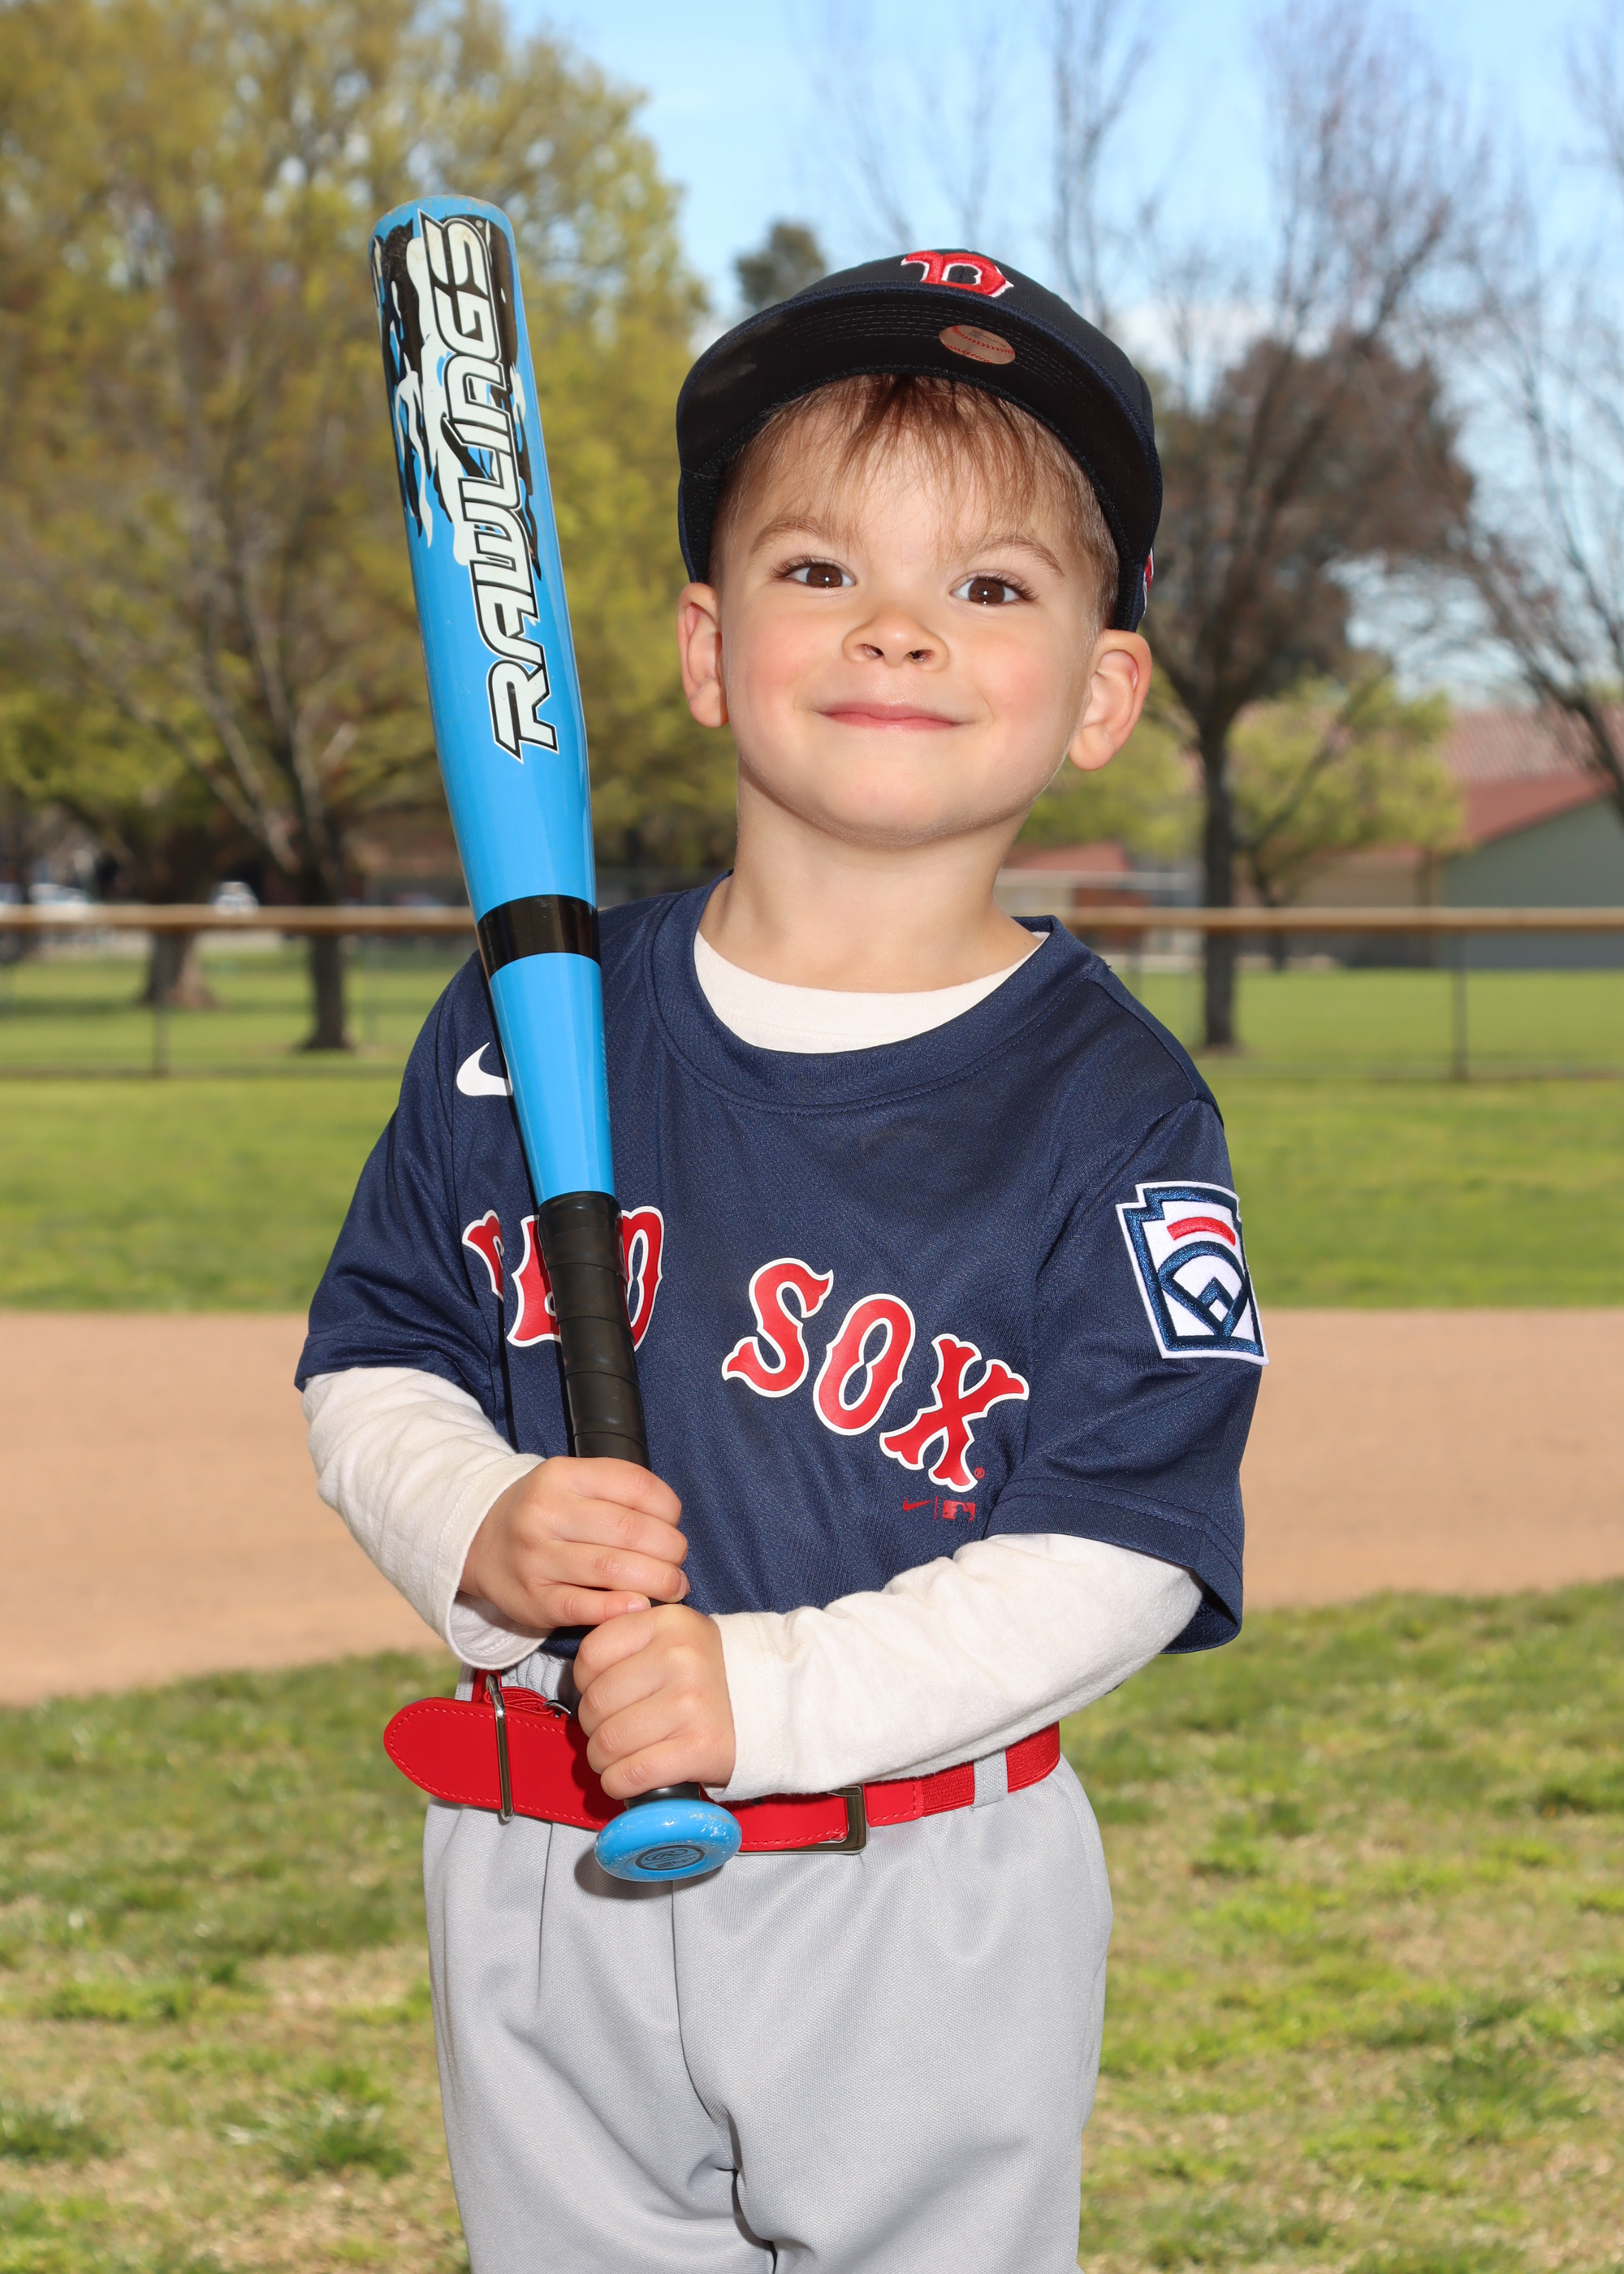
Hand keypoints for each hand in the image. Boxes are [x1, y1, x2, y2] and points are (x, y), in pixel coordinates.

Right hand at [459, 1457, 688, 1635]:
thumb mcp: (571, 1483)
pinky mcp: (533, 1600)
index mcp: (562, 1475)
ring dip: (656, 1581)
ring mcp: (536, 1558)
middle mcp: (546, 1513)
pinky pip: (584, 1607)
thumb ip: (617, 1493)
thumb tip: (671, 1526)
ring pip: (612, 1569)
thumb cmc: (544, 1513)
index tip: (674, 1524)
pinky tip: (641, 1607)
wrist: (479, 1543)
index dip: (668, 1509)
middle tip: (678, 1562)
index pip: (635, 1485)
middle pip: (629, 1530)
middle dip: (670, 1549)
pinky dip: (619, 1608)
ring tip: (673, 1587)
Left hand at [574, 1606, 735, 1798]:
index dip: (585, 1684)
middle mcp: (679, 1658)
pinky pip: (632, 1773)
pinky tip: (626, 1779)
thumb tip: (581, 1675)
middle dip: (593, 1728)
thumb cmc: (709, 1673)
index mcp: (667, 1623)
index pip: (590, 1655)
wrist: (773, 1703)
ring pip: (608, 1743)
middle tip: (610, 1733)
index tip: (604, 1696)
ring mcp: (691, 1704)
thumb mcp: (674, 1636)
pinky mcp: (700, 1748)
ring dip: (602, 1760)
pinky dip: (618, 1783)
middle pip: (595, 1704)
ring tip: (617, 1758)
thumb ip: (630, 1640)